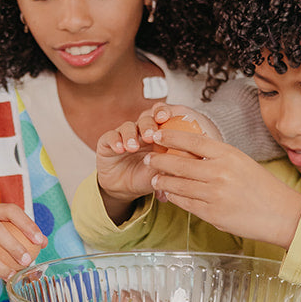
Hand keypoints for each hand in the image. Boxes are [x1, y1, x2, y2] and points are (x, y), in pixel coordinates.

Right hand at [93, 104, 226, 218]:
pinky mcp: (107, 143)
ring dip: (131, 134)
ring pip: (127, 126)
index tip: (166, 117)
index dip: (163, 113)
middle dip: (149, 124)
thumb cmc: (147, 177)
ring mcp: (123, 135)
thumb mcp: (163, 172)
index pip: (160, 116)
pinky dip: (115, 141)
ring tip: (133, 147)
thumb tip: (193, 160)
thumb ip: (174, 163)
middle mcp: (140, 131)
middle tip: (151, 136)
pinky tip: (120, 148)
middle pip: (145, 118)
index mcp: (157, 134)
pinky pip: (110, 137)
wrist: (126, 189)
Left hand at [140, 121, 300, 247]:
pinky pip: (185, 203)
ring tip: (156, 177)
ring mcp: (214, 194)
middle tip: (149, 158)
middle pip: (179, 163)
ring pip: (178, 184)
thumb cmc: (263, 188)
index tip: (158, 135)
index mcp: (228, 155)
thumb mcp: (242, 163)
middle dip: (159, 160)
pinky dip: (174, 197)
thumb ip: (217, 157)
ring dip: (163, 180)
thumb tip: (190, 151)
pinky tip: (169, 193)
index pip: (192, 141)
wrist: (282, 215)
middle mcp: (219, 172)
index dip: (170, 137)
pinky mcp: (212, 214)